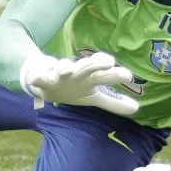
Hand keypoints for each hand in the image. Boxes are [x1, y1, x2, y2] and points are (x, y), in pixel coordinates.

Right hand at [20, 52, 137, 115]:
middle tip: (108, 62)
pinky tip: (34, 79)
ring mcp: (59, 74)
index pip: (105, 74)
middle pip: (88, 67)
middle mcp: (76, 73)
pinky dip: (37, 77)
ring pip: (63, 68)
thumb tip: (136, 109)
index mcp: (90, 78)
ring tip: (67, 68)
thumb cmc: (74, 88)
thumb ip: (113, 103)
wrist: (46, 79)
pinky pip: (39, 77)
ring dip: (64, 67)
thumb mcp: (93, 97)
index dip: (116, 74)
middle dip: (96, 64)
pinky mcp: (43, 76)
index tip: (129, 77)